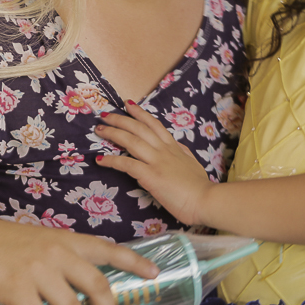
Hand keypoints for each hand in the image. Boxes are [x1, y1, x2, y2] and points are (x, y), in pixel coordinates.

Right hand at [0, 216, 157, 304]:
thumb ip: (63, 256)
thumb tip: (82, 285)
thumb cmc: (3, 243)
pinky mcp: (16, 289)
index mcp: (66, 239)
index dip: (135, 262)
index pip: (109, 249)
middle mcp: (57, 253)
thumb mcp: (40, 239)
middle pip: (98, 287)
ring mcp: (37, 271)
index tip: (154, 274)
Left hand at [94, 102, 213, 226]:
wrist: (206, 200)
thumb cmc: (199, 186)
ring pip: (130, 141)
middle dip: (120, 120)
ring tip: (99, 130)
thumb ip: (182, 153)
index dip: (140, 113)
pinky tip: (100, 159)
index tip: (128, 104)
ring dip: (113, 134)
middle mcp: (163, 150)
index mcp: (173, 147)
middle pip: (138, 129)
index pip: (154, 124)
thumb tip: (176, 145)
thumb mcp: (192, 163)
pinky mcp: (150, 176)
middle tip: (105, 115)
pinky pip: (126, 164)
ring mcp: (156, 161)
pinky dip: (112, 160)